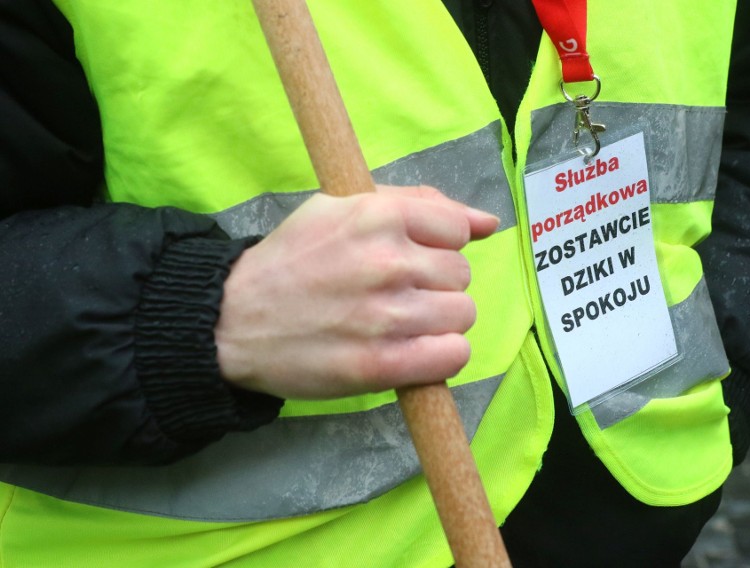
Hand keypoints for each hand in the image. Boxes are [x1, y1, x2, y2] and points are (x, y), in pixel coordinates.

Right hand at [215, 185, 498, 399]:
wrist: (233, 321)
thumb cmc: (291, 261)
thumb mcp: (340, 208)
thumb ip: (416, 204)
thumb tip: (486, 222)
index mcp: (377, 215)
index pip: (457, 229)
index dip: (437, 246)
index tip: (411, 260)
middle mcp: (387, 262)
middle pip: (460, 275)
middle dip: (434, 285)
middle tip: (395, 295)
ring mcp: (386, 315)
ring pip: (462, 315)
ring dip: (437, 322)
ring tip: (399, 324)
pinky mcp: (381, 364)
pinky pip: (453, 356)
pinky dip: (439, 355)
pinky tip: (411, 350)